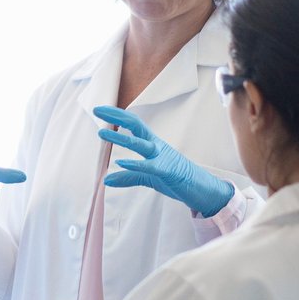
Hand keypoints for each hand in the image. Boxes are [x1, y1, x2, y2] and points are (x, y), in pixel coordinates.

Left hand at [94, 106, 235, 216]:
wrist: (201, 189)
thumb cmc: (175, 178)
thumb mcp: (148, 177)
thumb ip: (128, 176)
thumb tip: (106, 181)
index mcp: (153, 144)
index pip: (133, 124)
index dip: (117, 116)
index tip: (100, 109)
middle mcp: (156, 146)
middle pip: (136, 126)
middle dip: (116, 117)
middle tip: (96, 110)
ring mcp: (162, 157)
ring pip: (139, 144)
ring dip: (119, 138)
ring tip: (101, 133)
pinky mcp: (167, 172)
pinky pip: (149, 166)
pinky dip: (134, 164)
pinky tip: (119, 161)